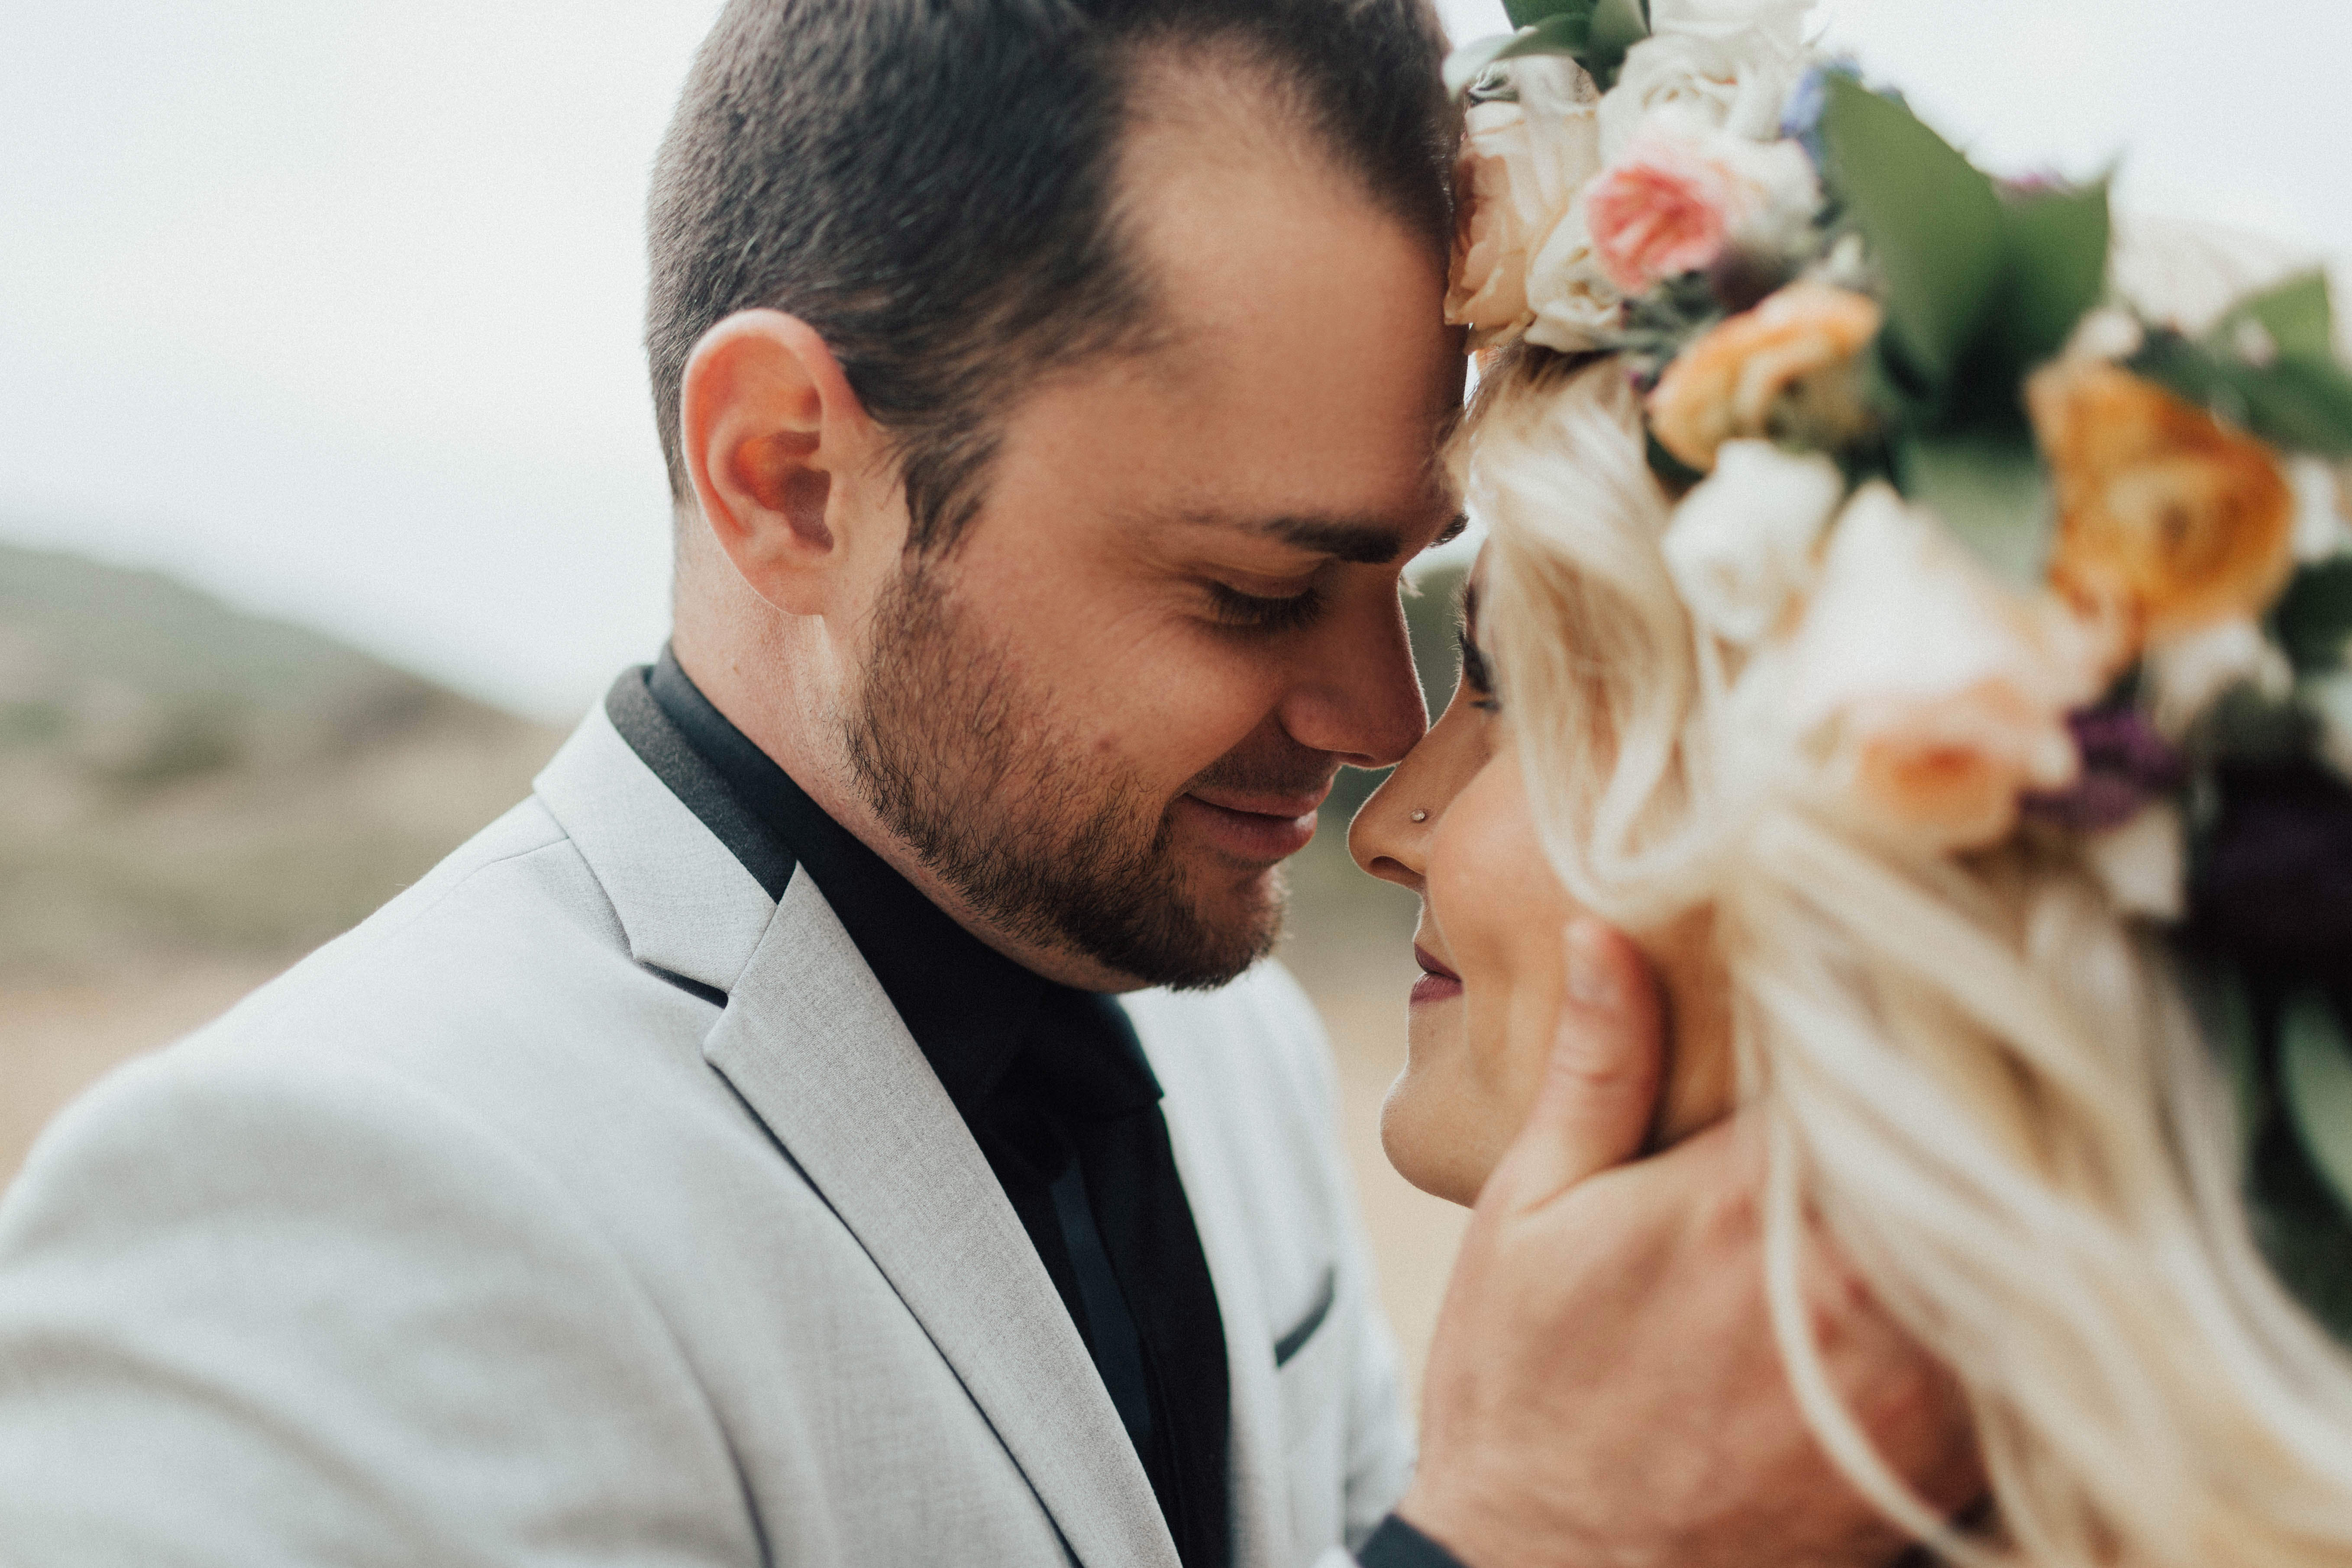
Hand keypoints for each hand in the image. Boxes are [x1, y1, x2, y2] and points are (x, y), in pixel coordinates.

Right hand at [1399, 919, 1981, 1567]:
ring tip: (1960, 1128)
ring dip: (1990, 1180)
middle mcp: (1857, 1296)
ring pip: (2009, 1237)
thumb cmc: (1523, 1393)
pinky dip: (2000, 1285)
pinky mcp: (1940, 1459)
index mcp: (1747, 1208)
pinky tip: (1961, 1250)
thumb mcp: (1527, 1211)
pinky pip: (2016, 1345)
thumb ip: (1595, 1069)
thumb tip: (1607, 926)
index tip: (1893, 942)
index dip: (1893, 994)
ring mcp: (1914, 1387)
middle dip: (1952, 1080)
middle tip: (1941, 1020)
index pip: (1876, 1057)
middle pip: (1967, 1143)